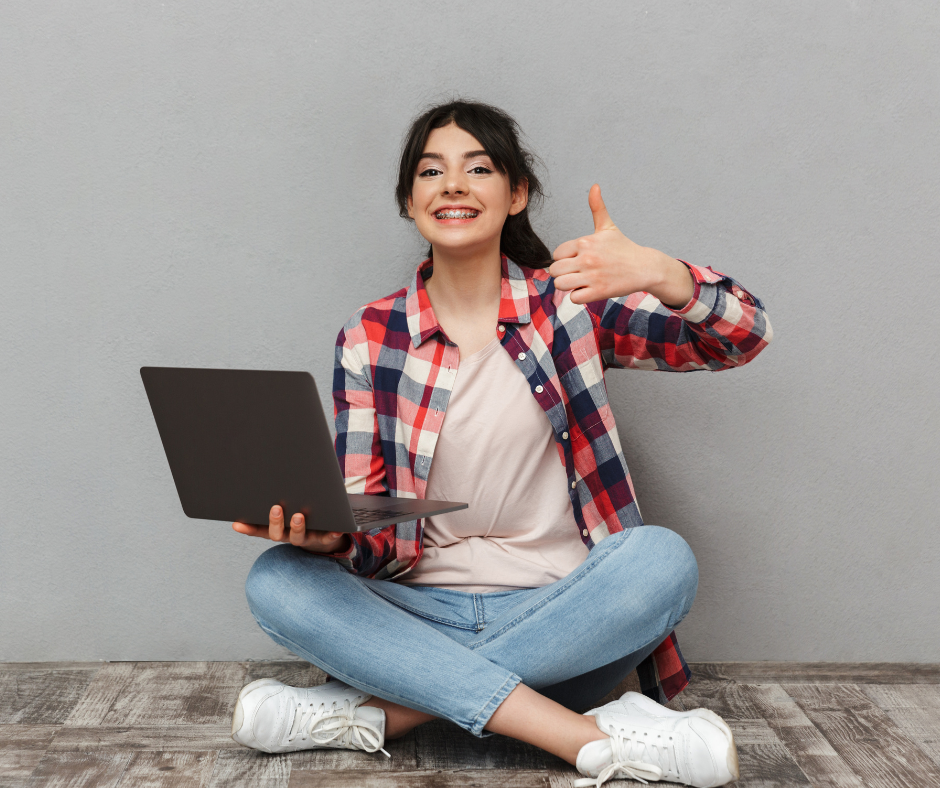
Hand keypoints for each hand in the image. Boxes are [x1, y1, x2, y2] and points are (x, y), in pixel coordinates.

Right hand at [232, 505, 348, 553]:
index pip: (258, 529)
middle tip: (276, 508)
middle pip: (277, 534)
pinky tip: (337, 528)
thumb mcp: (287, 505)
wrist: (324, 531)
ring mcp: (305, 537)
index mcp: (276, 528)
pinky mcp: (323, 538)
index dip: (248, 528)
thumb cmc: (300, 512)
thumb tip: (267, 472)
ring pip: (298, 537)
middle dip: (275, 522)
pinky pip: (327, 538)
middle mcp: (288, 534)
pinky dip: (331, 534)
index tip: (236, 523)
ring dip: (297, 527)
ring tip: (299, 516)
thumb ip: (277, 495)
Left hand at [549, 184, 693, 307]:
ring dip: (568, 286)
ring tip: (579, 282)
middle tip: (576, 273)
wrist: (645, 267)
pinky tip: (589, 290)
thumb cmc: (624, 248)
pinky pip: (574, 298)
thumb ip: (597, 208)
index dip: (563, 259)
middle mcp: (587, 258)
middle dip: (563, 273)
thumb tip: (594, 186)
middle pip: (554, 271)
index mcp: (585, 242)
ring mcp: (592, 276)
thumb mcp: (608, 227)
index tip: (575, 260)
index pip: (556, 254)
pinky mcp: (598, 292)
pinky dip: (579, 296)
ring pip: (560, 284)